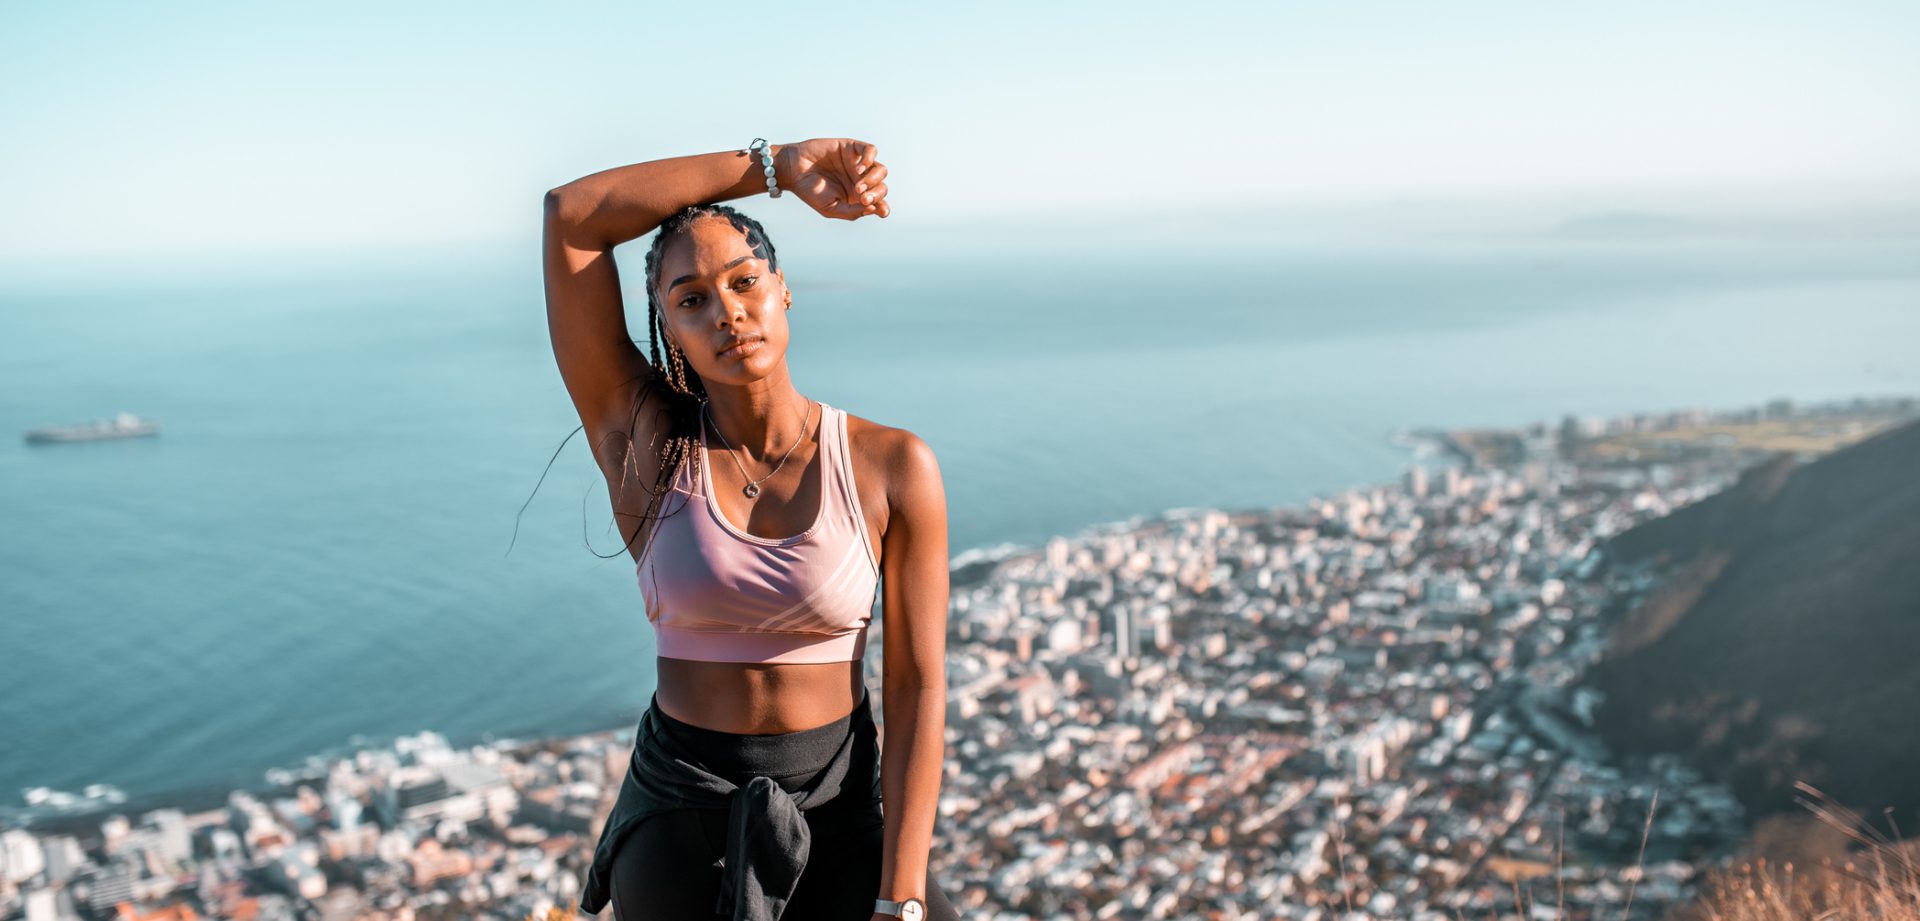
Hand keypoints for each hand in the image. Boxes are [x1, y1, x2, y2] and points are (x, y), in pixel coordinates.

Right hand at [775, 138, 889, 220]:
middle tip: (862, 196)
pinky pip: (871, 150)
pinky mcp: (852, 148)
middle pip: (882, 187)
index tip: (881, 211)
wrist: (793, 170)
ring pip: (881, 170)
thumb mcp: (830, 209)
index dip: (883, 207)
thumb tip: (874, 209)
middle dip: (876, 194)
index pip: (879, 203)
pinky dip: (870, 159)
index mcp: (857, 198)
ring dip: (874, 179)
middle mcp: (860, 180)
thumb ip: (852, 212)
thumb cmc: (810, 192)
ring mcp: (858, 164)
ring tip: (858, 186)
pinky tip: (858, 168)